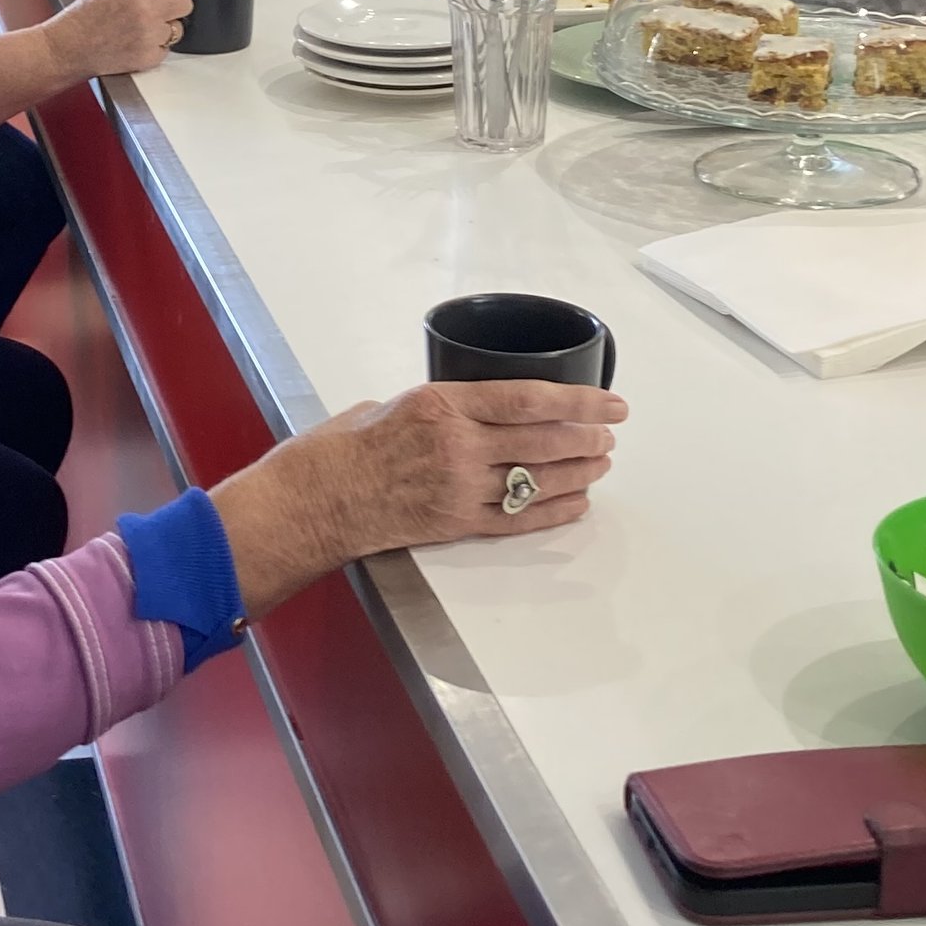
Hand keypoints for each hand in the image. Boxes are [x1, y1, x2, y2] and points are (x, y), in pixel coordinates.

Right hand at [52, 0, 191, 80]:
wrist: (69, 48)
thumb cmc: (83, 18)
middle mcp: (146, 11)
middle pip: (185, 3)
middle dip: (173, 4)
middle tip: (155, 6)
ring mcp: (149, 36)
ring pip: (178, 28)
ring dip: (165, 27)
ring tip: (142, 26)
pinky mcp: (149, 57)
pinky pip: (167, 48)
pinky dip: (156, 46)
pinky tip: (138, 40)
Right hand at [211, 378, 626, 618]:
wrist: (314, 499)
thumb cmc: (343, 446)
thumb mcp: (393, 401)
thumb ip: (442, 406)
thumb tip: (477, 408)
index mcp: (442, 405)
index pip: (528, 400)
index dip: (579, 402)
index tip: (611, 403)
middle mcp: (457, 446)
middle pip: (543, 442)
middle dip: (587, 437)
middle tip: (611, 434)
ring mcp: (458, 490)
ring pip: (538, 481)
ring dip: (578, 473)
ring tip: (600, 463)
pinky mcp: (455, 524)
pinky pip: (517, 520)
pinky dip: (553, 512)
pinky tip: (577, 501)